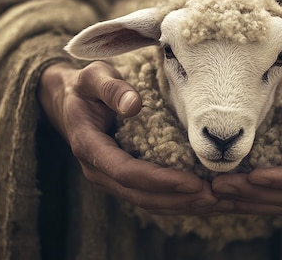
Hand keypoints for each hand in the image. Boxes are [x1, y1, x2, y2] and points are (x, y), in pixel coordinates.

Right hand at [38, 61, 216, 214]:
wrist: (68, 101)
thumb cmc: (85, 86)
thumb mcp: (93, 76)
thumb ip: (111, 88)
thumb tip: (133, 104)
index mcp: (88, 146)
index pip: (126, 172)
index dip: (160, 180)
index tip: (193, 181)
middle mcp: (96, 170)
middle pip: (140, 195)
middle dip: (177, 199)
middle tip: (213, 198)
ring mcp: (108, 178)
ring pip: (146, 202)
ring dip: (179, 205)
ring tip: (212, 202)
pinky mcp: (120, 180)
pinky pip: (148, 196)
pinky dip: (174, 200)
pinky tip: (199, 198)